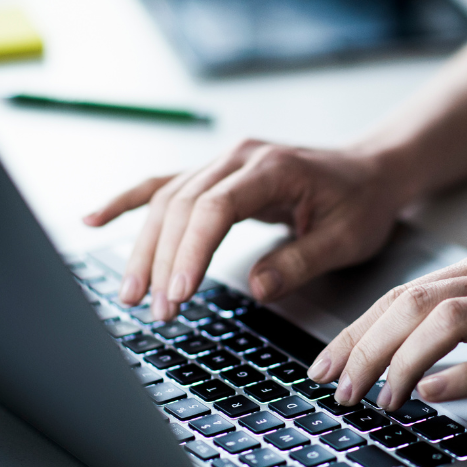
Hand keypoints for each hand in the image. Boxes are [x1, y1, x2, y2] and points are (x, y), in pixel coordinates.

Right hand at [84, 140, 409, 318]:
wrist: (370, 171)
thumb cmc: (362, 202)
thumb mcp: (346, 238)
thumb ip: (300, 260)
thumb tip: (255, 286)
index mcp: (272, 168)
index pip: (215, 207)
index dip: (191, 251)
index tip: (178, 293)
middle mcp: (239, 158)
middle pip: (182, 205)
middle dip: (163, 259)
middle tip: (155, 309)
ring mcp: (223, 162)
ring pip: (167, 199)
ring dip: (145, 245)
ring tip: (131, 292)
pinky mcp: (216, 175)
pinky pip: (164, 185)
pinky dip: (129, 202)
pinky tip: (96, 218)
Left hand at [307, 247, 466, 410]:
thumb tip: (418, 348)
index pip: (404, 294)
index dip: (357, 330)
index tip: (326, 363)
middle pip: (413, 303)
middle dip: (363, 347)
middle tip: (335, 389)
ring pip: (450, 321)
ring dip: (402, 361)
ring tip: (377, 398)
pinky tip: (436, 392)